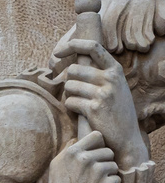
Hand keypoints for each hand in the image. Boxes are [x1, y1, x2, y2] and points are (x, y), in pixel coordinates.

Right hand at [46, 130, 119, 182]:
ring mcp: (99, 171)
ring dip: (107, 174)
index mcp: (72, 153)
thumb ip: (67, 152)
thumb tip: (76, 139)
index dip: (98, 145)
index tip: (95, 155)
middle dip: (103, 162)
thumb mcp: (55, 170)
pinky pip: (116, 178)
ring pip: (113, 165)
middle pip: (107, 151)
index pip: (96, 136)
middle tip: (92, 177)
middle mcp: (85, 160)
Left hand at [54, 39, 148, 168]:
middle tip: (76, 92)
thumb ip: (100, 74)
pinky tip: (80, 113)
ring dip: (69, 95)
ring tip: (80, 103)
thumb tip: (73, 64)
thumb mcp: (114, 87)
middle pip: (73, 70)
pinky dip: (70, 107)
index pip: (93, 46)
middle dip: (69, 81)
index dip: (73, 45)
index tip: (58, 52)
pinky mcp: (94, 108)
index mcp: (115, 70)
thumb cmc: (115, 111)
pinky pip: (69, 102)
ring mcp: (102, 93)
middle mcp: (110, 78)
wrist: (125, 137)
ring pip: (69, 86)